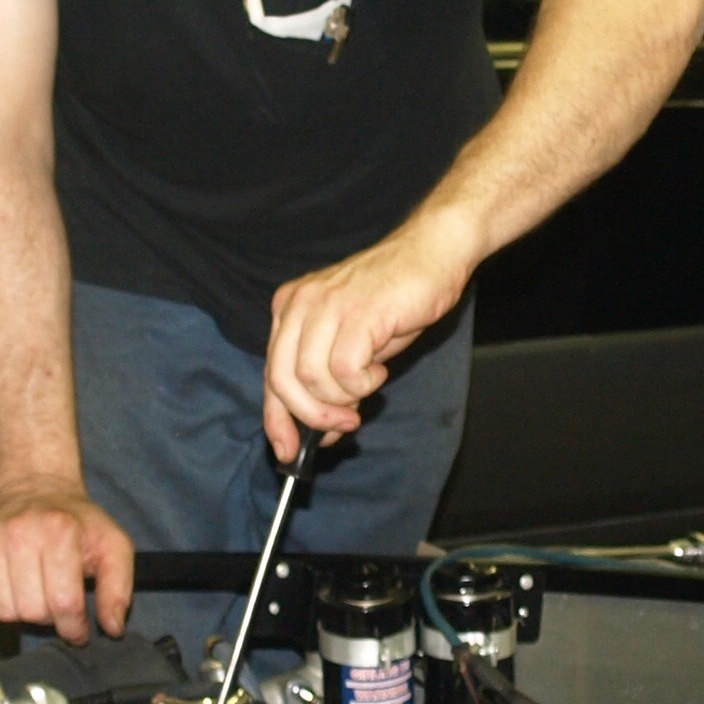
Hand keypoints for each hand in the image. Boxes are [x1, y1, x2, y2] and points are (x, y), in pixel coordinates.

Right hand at [0, 484, 135, 643]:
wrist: (37, 489)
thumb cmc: (77, 524)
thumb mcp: (113, 547)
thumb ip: (118, 588)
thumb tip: (112, 628)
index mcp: (60, 530)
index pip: (64, 603)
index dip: (74, 626)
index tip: (78, 629)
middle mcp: (19, 532)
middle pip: (32, 611)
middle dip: (49, 618)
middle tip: (55, 602)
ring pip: (3, 610)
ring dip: (22, 612)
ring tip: (34, 593)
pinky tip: (10, 585)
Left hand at [260, 211, 476, 460]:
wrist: (433, 253)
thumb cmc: (396, 298)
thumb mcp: (351, 342)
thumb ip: (328, 381)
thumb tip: (320, 431)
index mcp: (290, 308)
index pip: (271, 373)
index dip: (277, 419)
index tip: (288, 450)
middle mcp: (299, 303)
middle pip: (282, 380)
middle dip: (311, 415)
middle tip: (343, 424)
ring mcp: (325, 305)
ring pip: (311, 379)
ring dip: (343, 398)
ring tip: (369, 384)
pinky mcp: (356, 313)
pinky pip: (344, 371)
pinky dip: (363, 383)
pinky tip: (379, 369)